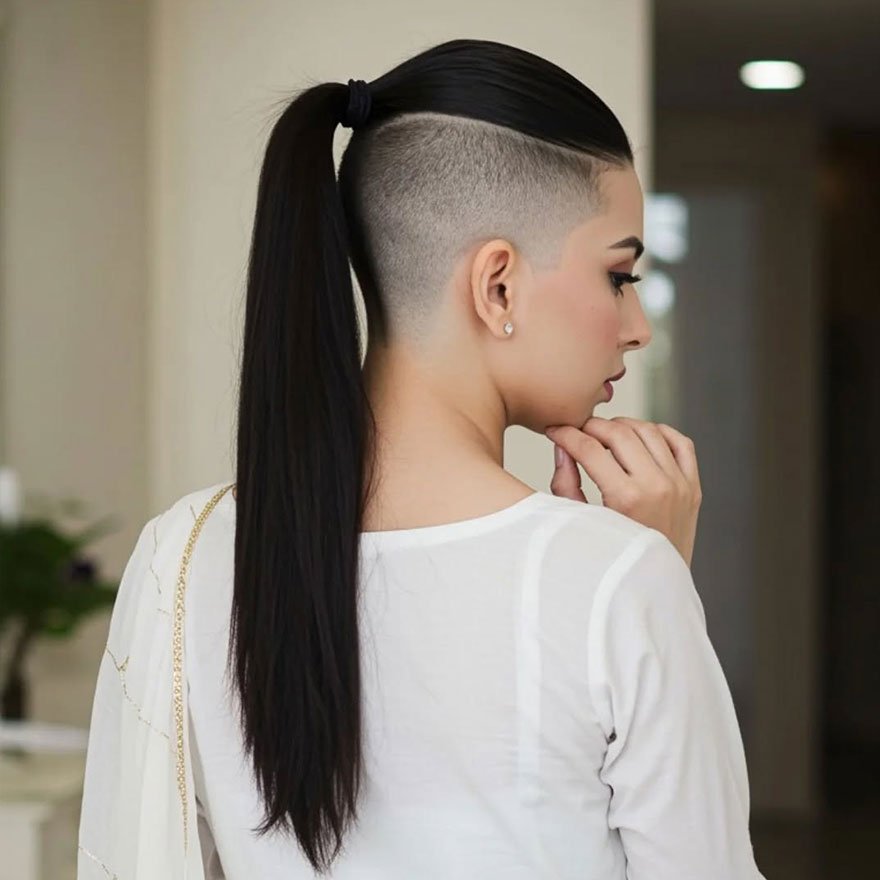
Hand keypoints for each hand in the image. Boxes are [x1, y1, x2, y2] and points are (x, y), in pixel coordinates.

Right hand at [546, 416, 701, 566]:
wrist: (657, 590)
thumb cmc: (613, 562)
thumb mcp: (581, 524)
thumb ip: (566, 483)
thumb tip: (562, 447)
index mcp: (625, 499)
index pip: (588, 449)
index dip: (566, 434)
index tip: (555, 431)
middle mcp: (657, 487)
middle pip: (619, 433)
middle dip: (592, 426)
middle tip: (578, 431)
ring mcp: (680, 485)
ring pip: (650, 431)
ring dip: (623, 425)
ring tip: (605, 435)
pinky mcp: (693, 488)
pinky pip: (681, 443)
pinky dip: (660, 432)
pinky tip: (640, 439)